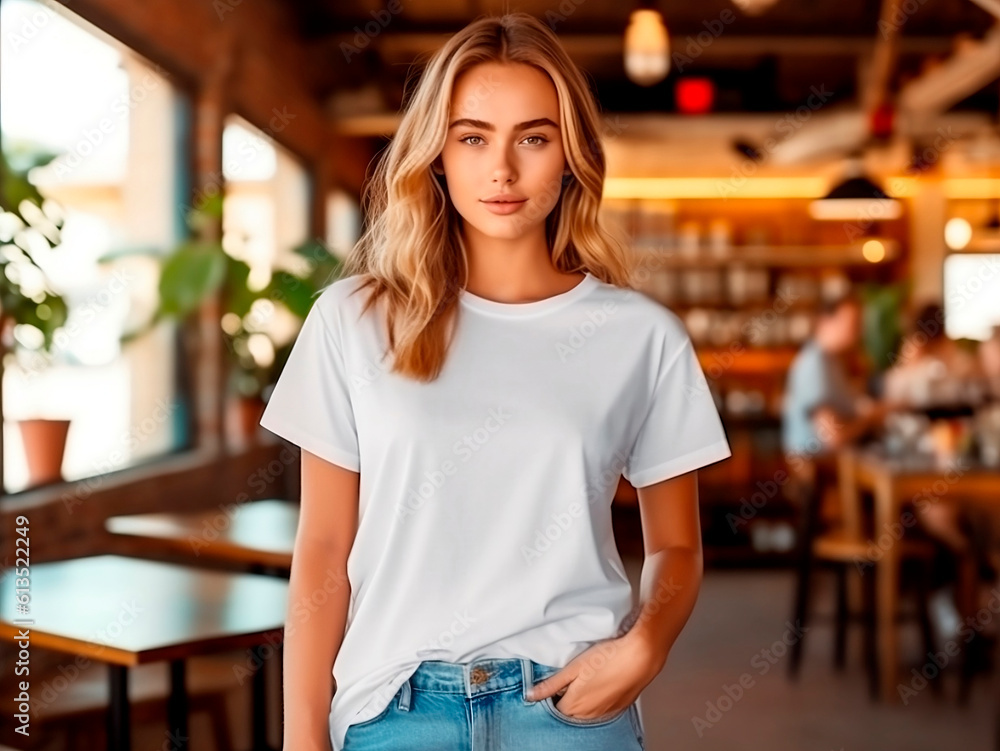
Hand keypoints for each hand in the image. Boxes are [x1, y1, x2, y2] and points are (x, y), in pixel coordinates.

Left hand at [525, 634, 661, 719]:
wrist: (640, 657)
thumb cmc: (607, 658)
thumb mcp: (573, 668)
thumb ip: (550, 684)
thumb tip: (530, 695)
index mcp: (573, 706)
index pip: (553, 709)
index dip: (551, 696)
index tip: (552, 683)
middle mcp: (588, 715)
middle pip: (569, 712)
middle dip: (565, 699)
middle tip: (569, 679)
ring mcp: (604, 713)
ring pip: (584, 712)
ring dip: (581, 700)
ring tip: (585, 679)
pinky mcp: (618, 708)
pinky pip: (600, 709)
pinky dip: (596, 700)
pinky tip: (600, 684)